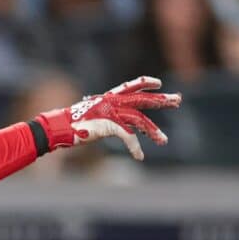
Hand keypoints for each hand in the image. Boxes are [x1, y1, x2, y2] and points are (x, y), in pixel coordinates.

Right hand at [33, 76, 181, 160]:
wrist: (60, 127)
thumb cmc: (73, 124)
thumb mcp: (94, 116)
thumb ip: (109, 117)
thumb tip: (119, 125)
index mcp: (109, 97)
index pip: (132, 85)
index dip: (146, 82)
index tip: (160, 83)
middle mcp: (113, 101)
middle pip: (143, 99)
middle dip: (162, 99)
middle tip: (178, 99)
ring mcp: (112, 112)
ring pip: (140, 120)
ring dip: (153, 131)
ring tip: (163, 141)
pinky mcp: (110, 124)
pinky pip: (129, 136)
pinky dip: (135, 148)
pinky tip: (140, 157)